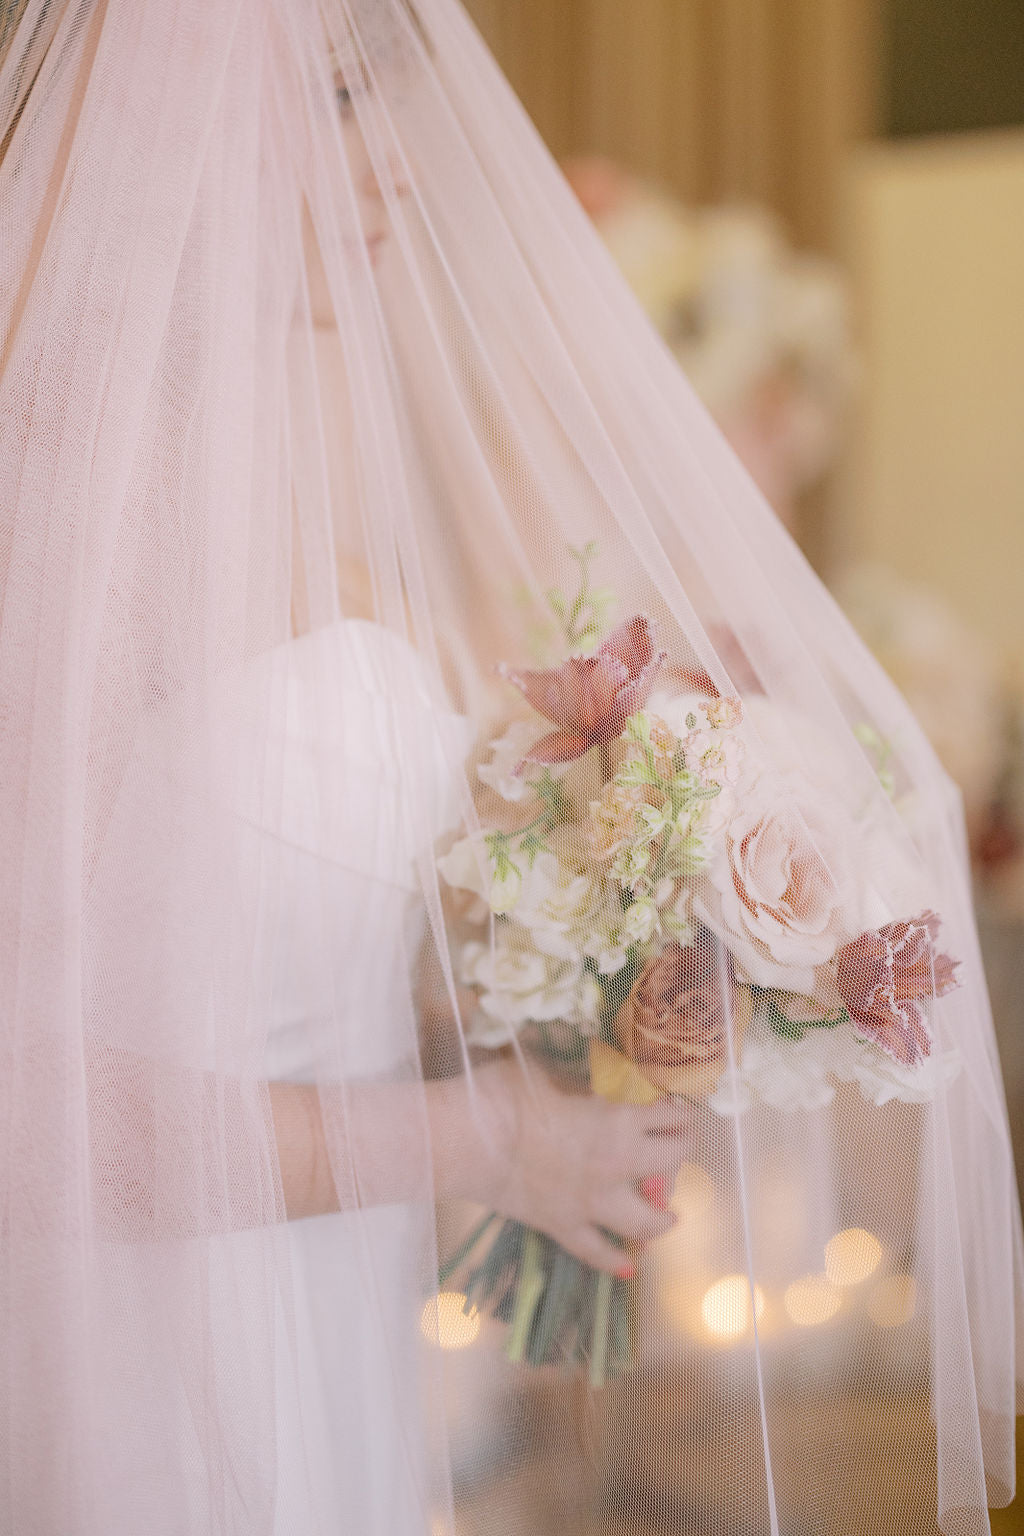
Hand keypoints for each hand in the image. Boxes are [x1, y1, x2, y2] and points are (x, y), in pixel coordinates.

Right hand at [429, 1052, 695, 1273]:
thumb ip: (575, 1080)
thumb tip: (585, 1081)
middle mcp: (616, 1165)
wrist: (467, 1141)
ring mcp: (592, 1203)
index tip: (681, 1109)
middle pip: (669, 1162)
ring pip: (644, 1221)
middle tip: (682, 1145)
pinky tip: (629, 1270)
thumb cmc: (505, 1095)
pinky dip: (614, 1262)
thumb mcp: (546, 1071)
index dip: (678, 1111)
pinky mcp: (564, 1227)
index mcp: (617, 1120)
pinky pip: (596, 1252)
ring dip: (663, 1219)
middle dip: (681, 1151)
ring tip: (673, 1217)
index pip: (665, 1116)